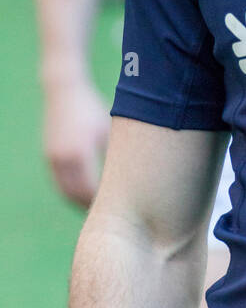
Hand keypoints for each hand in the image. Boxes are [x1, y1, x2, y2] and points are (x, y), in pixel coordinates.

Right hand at [43, 81, 110, 206]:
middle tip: (110, 215)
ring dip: (79, 202)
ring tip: (99, 208)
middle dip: (90, 207)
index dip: (102, 202)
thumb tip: (135, 176)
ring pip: (65, 192)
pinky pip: (60, 183)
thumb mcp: (108, 130)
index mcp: (80, 153)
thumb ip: (116, 153)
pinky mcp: (49, 158)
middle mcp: (63, 159)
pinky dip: (71, 192)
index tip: (119, 209)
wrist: (64, 93)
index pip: (90, 190)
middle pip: (75, 196)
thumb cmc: (92, 110)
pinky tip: (86, 193)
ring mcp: (53, 159)